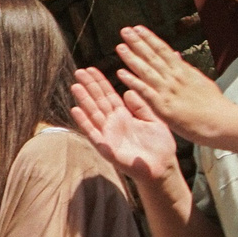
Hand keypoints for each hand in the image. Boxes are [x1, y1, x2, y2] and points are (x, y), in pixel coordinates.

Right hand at [72, 65, 180, 182]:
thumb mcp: (154, 120)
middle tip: (79, 71)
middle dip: (89, 87)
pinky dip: (84, 122)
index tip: (91, 69)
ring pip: (93, 114)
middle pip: (98, 101)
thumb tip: (129, 91)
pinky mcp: (106, 147)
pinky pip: (93, 133)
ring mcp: (108, 134)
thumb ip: (142, 107)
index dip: (100, 83)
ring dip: (83, 100)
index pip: (109, 95)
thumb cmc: (160, 146)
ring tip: (75, 86)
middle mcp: (113, 123)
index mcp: (125, 115)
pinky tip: (75, 110)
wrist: (162, 168)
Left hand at [114, 25, 225, 140]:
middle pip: (153, 57)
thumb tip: (176, 56)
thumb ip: (185, 69)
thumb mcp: (200, 81)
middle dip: (138, 43)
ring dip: (132, 58)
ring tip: (119, 47)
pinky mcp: (163, 105)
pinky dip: (132, 81)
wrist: (222, 122)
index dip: (150, 39)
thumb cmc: (213, 106)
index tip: (138, 28)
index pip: (163, 51)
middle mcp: (175, 78)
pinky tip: (121, 73)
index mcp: (184, 71)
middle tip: (124, 30)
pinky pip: (144, 91)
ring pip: (146, 70)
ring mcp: (168, 91)